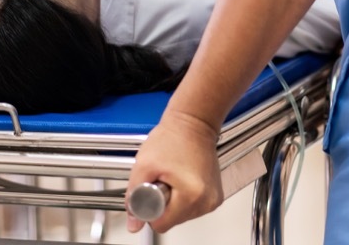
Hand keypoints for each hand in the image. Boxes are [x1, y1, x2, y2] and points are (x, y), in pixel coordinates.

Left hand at [126, 109, 222, 233]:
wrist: (193, 123)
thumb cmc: (172, 137)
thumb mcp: (144, 165)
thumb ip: (134, 197)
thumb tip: (134, 224)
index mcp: (192, 195)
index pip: (162, 224)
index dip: (150, 209)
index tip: (154, 187)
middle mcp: (207, 201)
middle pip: (173, 221)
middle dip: (163, 203)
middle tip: (164, 178)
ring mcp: (213, 199)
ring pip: (182, 216)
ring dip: (173, 201)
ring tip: (174, 177)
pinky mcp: (215, 196)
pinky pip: (192, 208)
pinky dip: (183, 198)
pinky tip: (182, 180)